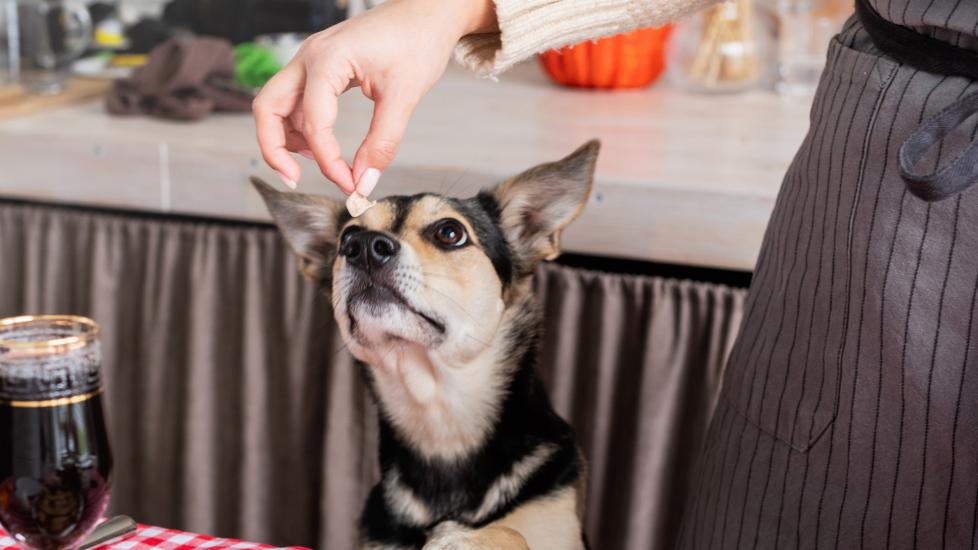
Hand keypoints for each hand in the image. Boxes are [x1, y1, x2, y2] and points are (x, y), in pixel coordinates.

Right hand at [253, 0, 496, 193]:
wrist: (428, 13)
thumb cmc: (418, 39)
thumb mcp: (404, 96)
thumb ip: (382, 142)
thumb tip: (364, 180)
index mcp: (328, 59)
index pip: (313, 122)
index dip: (327, 160)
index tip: (349, 184)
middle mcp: (310, 56)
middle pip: (268, 107)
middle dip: (274, 148)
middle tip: (294, 178)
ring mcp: (311, 59)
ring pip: (275, 104)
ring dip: (285, 137)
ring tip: (316, 163)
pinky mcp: (319, 66)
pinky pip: (293, 99)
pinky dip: (298, 125)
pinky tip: (319, 144)